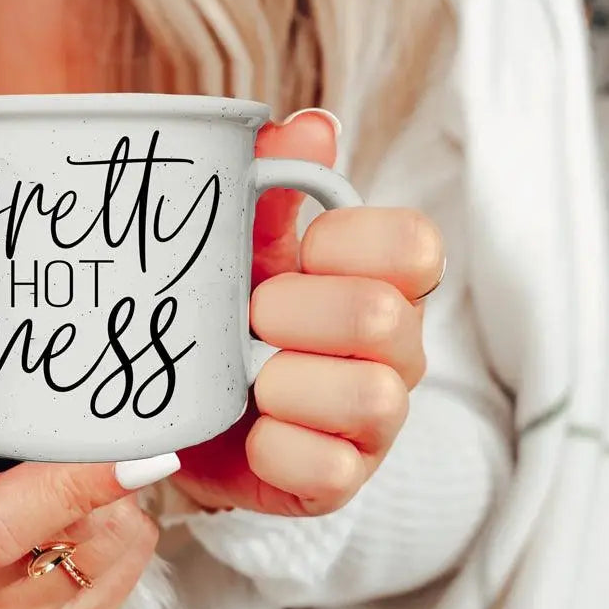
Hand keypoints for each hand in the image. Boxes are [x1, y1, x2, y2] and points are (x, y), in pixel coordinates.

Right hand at [0, 353, 176, 608]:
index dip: (70, 491)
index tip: (128, 457)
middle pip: (61, 549)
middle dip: (104, 490)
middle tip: (110, 438)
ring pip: (95, 567)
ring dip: (115, 509)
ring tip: (90, 465)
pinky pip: (111, 589)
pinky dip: (122, 544)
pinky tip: (99, 506)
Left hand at [173, 110, 445, 517]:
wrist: (193, 416)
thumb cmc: (229, 320)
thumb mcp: (243, 251)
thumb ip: (273, 192)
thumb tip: (309, 126)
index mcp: (382, 281)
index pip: (415, 244)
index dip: (345, 242)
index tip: (297, 253)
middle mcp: (397, 351)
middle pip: (383, 317)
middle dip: (294, 312)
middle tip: (248, 318)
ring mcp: (376, 423)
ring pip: (373, 396)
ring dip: (285, 381)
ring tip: (244, 376)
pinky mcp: (341, 481)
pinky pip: (329, 468)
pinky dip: (274, 447)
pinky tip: (248, 431)